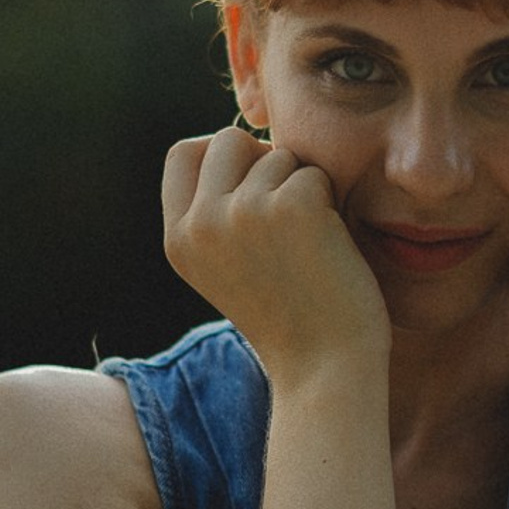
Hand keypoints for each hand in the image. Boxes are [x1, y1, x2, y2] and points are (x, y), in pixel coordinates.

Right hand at [162, 128, 389, 383]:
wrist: (325, 369)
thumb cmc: (290, 318)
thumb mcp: (227, 267)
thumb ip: (216, 212)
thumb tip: (240, 138)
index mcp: (178, 240)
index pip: (184, 153)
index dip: (222, 156)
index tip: (252, 186)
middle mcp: (201, 223)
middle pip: (229, 139)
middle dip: (264, 162)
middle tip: (288, 213)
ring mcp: (244, 212)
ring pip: (278, 154)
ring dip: (302, 187)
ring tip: (307, 245)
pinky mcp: (293, 207)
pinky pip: (315, 173)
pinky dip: (330, 202)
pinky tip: (328, 249)